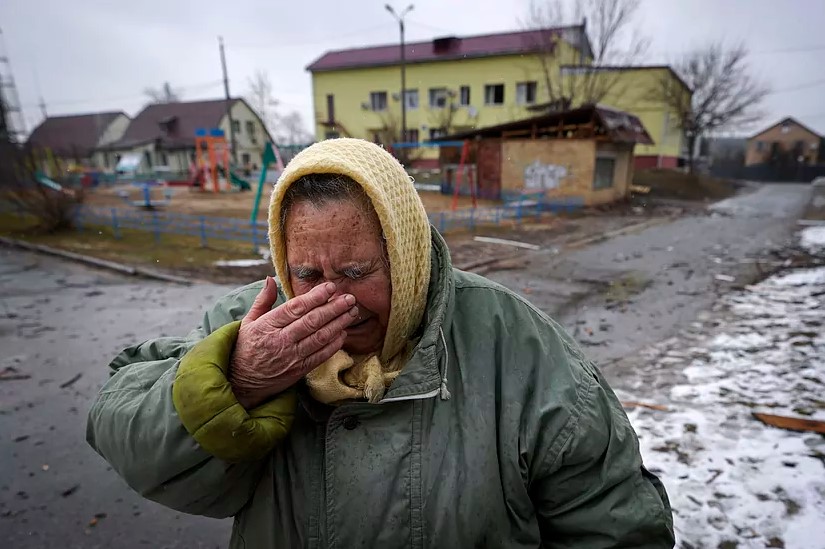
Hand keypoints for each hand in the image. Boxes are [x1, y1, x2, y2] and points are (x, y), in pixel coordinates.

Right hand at [229, 277, 357, 408]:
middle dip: (333, 308)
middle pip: (312, 321)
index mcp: (267, 326)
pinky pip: (320, 356)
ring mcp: (291, 357)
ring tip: (352, 312)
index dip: (315, 297)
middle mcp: (280, 341)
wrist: (241, 382)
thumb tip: (270, 279)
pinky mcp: (299, 371)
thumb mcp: (248, 322)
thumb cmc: (245, 348)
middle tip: (349, 298)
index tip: (330, 287)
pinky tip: (343, 333)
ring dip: (339, 324)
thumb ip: (263, 300)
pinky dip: (334, 344)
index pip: (295, 308)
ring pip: (319, 338)